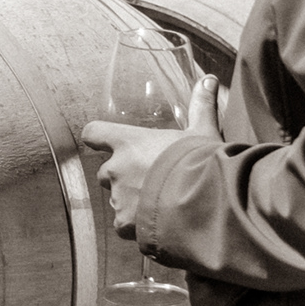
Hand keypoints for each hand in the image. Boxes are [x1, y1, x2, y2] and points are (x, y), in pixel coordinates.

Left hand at [82, 74, 220, 236]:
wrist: (202, 203)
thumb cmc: (199, 163)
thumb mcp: (203, 131)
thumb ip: (201, 105)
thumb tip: (210, 80)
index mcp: (128, 143)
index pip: (94, 133)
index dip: (97, 137)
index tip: (103, 140)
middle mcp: (117, 169)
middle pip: (105, 172)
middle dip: (121, 177)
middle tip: (148, 179)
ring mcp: (119, 198)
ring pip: (116, 200)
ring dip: (130, 202)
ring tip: (160, 203)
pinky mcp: (126, 223)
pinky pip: (124, 224)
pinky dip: (136, 225)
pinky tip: (158, 222)